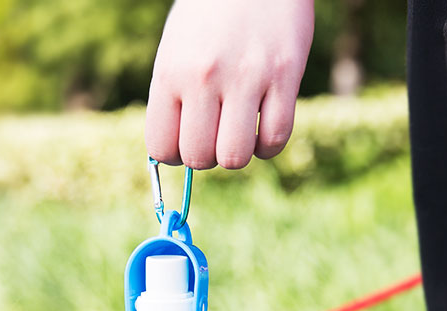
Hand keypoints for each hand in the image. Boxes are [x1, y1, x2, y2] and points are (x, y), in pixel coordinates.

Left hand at [145, 0, 313, 169]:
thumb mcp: (176, 51)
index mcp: (170, 72)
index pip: (162, 147)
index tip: (186, 142)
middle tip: (215, 134)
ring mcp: (246, 76)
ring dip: (237, 155)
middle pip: (199, 158)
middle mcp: (205, 76)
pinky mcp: (285, 75)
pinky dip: (268, 147)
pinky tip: (264, 130)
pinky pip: (275, 139)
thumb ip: (173, 100)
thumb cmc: (209, 16)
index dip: (175, 155)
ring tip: (240, 133)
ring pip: (235, 157)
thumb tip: (176, 156)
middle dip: (207, 156)